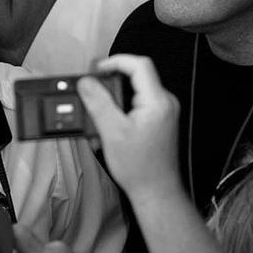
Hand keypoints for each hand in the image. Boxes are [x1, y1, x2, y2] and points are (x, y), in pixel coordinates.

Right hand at [78, 54, 180, 199]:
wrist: (155, 191)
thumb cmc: (140, 168)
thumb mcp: (112, 132)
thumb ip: (98, 103)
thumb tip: (87, 82)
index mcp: (158, 102)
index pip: (139, 65)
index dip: (116, 61)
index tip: (97, 69)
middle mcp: (165, 103)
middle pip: (136, 77)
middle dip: (111, 83)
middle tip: (93, 90)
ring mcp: (164, 113)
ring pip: (134, 93)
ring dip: (114, 101)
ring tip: (99, 117)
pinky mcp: (159, 122)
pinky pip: (137, 106)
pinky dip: (120, 112)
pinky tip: (108, 129)